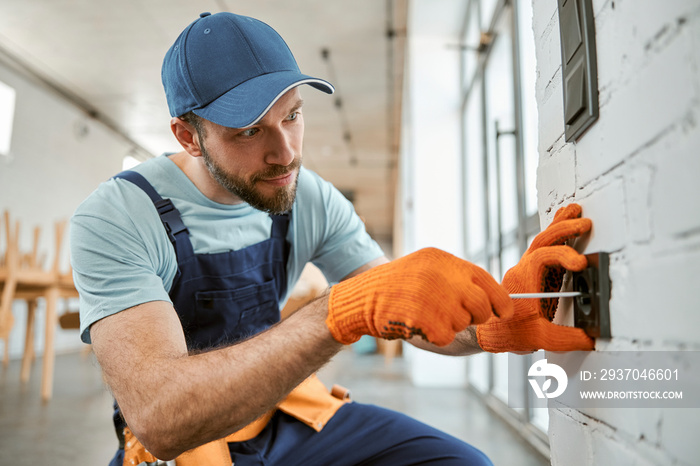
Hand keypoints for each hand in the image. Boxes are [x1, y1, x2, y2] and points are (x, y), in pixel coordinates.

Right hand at [326, 247, 512, 346]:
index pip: (486, 281)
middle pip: (481, 305)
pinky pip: (446, 336)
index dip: (500, 301)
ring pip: (463, 323)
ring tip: (426, 314)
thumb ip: (457, 279)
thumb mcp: (426, 269)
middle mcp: (442, 276)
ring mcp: (434, 298)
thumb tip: (491, 300)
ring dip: (450, 325)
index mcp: (444, 261)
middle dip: (477, 316)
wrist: (362, 298)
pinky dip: (436, 336)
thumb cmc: (397, 287)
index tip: (503, 312)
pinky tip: (418, 324)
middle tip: (460, 317)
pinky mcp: (425, 320)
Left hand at [476, 204, 594, 351]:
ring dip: (558, 226)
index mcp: (523, 281)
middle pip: (541, 241)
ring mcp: (527, 269)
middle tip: (584, 222)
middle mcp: (523, 270)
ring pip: (541, 241)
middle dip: (563, 229)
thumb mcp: (539, 338)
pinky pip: (543, 249)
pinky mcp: (534, 273)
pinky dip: (555, 236)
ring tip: (574, 210)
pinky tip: (566, 227)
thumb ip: (566, 338)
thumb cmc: (509, 332)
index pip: (542, 258)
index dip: (562, 255)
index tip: (580, 263)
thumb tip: (591, 337)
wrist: (491, 331)